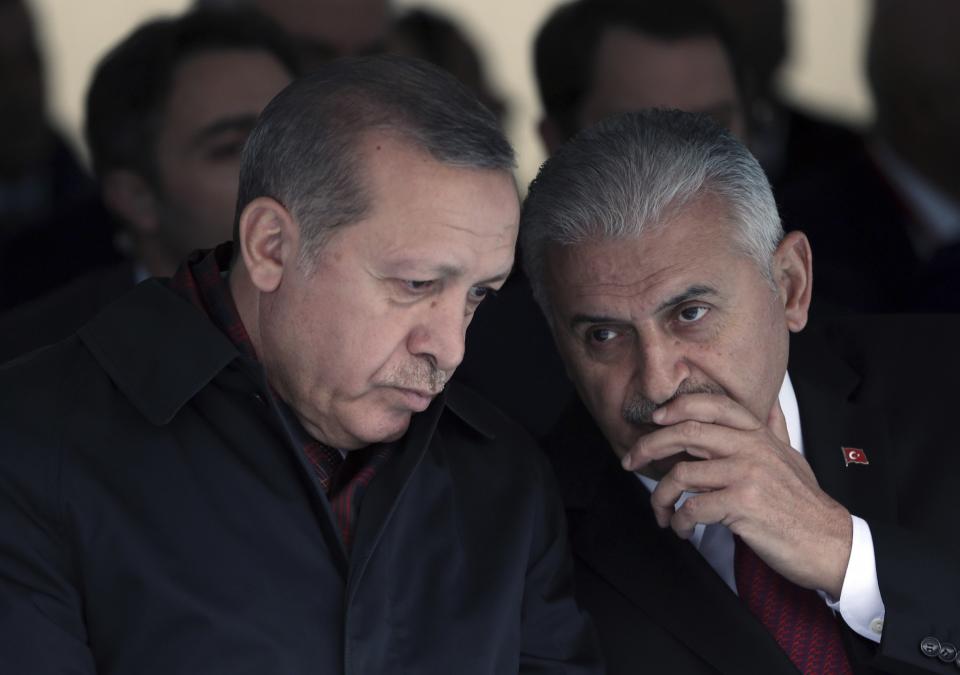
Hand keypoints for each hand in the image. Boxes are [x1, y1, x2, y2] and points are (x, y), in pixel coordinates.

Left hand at [621, 393, 851, 596]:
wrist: (831, 543)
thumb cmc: (805, 504)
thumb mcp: (792, 456)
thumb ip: (775, 429)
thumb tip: (771, 402)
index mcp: (759, 435)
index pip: (713, 405)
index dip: (678, 407)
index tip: (655, 420)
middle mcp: (751, 448)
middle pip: (686, 432)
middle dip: (650, 445)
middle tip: (631, 461)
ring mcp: (747, 475)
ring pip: (681, 474)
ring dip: (660, 496)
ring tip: (661, 512)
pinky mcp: (742, 505)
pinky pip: (692, 508)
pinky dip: (679, 521)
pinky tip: (681, 529)